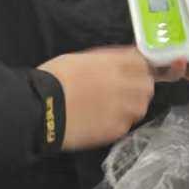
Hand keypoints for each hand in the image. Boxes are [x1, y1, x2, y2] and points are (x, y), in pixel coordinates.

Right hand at [39, 47, 176, 150]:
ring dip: (132, 106)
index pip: (142, 62)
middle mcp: (124, 84)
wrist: (40, 108)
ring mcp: (122, 108)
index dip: (139, 67)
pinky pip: (127, 125)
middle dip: (139, 87)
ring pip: (140, 107)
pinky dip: (118, 123)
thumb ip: (106, 61)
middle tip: (124, 92)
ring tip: (112, 108)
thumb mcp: (81, 59)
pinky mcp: (116, 129)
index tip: (133, 72)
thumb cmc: (55, 79)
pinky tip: (101, 120)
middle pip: (147, 85)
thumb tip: (120, 62)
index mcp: (114, 63)